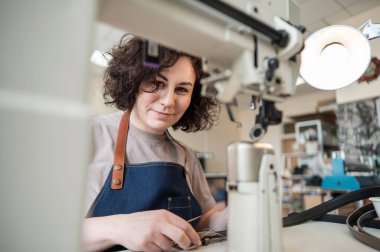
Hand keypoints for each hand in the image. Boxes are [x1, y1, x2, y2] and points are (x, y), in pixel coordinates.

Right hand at [83, 209, 201, 251]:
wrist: (121, 226)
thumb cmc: (141, 221)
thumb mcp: (157, 216)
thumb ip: (170, 223)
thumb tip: (187, 234)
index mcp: (164, 215)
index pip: (185, 226)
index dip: (193, 235)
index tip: (197, 242)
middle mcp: (159, 223)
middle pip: (180, 237)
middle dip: (185, 244)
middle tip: (185, 246)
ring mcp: (152, 234)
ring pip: (169, 247)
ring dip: (166, 247)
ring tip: (157, 240)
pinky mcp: (145, 244)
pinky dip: (156, 250)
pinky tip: (150, 243)